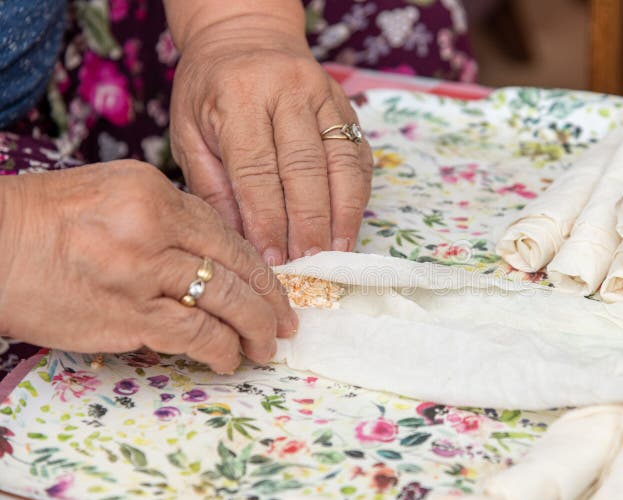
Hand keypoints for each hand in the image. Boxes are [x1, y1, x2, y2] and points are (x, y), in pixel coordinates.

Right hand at [0, 160, 295, 373]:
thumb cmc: (43, 222)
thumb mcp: (111, 195)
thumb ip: (165, 217)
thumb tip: (213, 253)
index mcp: (153, 190)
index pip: (223, 230)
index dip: (256, 264)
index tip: (273, 284)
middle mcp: (154, 225)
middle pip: (236, 263)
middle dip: (271, 297)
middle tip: (288, 320)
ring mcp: (143, 271)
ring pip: (226, 300)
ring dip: (255, 328)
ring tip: (267, 346)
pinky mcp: (128, 314)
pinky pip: (196, 333)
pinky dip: (221, 349)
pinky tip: (229, 359)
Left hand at [168, 14, 372, 264]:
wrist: (245, 36)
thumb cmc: (209, 90)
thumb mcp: (189, 132)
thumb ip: (212, 186)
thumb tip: (240, 242)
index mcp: (239, 96)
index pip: (257, 170)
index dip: (267, 220)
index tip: (272, 259)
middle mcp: (287, 90)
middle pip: (305, 169)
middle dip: (308, 224)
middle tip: (308, 265)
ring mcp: (323, 95)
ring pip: (341, 163)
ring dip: (342, 214)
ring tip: (335, 254)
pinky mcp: (346, 105)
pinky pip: (358, 155)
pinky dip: (357, 195)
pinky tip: (348, 226)